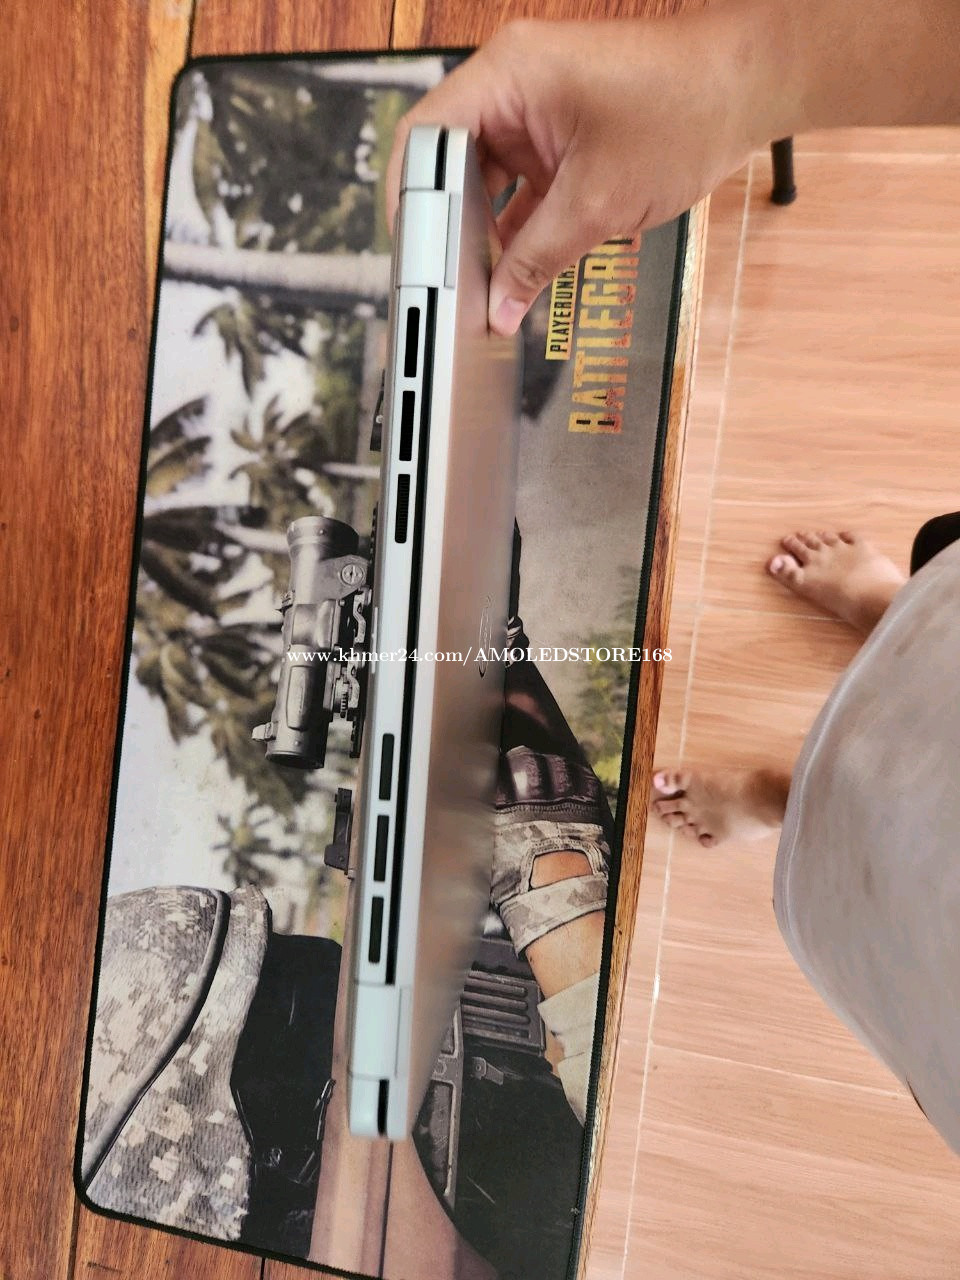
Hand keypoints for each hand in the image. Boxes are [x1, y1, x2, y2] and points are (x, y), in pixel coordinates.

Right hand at [386, 11, 783, 334]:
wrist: (745, 89)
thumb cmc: (684, 112)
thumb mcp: (597, 204)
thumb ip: (537, 259)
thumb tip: (499, 307)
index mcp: (507, 75)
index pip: (424, 137)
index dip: (410, 204)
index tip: (413, 259)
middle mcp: (510, 84)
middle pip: (447, 161)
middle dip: (447, 227)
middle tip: (445, 283)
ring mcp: (533, 107)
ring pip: (481, 178)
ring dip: (483, 230)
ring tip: (482, 282)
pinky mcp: (555, 132)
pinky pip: (515, 182)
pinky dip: (515, 223)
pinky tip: (515, 267)